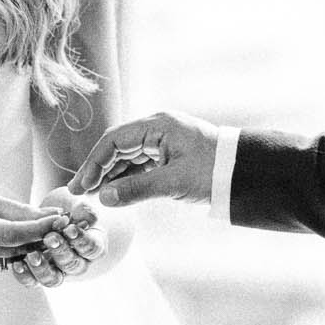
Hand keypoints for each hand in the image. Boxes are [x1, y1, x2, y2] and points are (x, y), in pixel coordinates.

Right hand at [0, 185, 67, 278]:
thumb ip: (19, 211)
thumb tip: (52, 217)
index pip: (11, 234)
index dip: (39, 229)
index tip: (61, 220)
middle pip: (15, 249)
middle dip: (41, 238)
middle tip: (63, 224)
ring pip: (11, 258)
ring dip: (30, 246)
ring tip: (45, 230)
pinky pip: (0, 262)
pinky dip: (11, 252)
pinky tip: (13, 240)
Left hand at [6, 187, 109, 289]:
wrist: (49, 217)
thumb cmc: (68, 209)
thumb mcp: (76, 204)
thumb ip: (84, 210)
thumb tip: (89, 218)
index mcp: (93, 246)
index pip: (92, 248)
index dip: (82, 240)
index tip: (70, 229)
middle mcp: (77, 264)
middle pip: (72, 265)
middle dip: (60, 251)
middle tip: (49, 238)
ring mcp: (57, 272)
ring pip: (53, 279)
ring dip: (42, 269)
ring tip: (31, 255)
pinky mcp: (37, 275)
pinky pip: (32, 282)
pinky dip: (24, 275)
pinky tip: (17, 263)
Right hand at [68, 110, 220, 206]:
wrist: (245, 174)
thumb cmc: (213, 172)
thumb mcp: (174, 182)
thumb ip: (137, 189)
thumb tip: (103, 198)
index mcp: (158, 126)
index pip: (114, 140)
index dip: (94, 163)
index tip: (81, 185)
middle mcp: (158, 129)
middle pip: (118, 147)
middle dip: (98, 170)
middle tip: (79, 192)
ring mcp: (164, 141)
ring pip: (128, 157)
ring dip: (110, 175)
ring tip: (93, 196)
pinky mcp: (170, 155)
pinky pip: (140, 164)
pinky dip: (126, 178)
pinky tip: (114, 192)